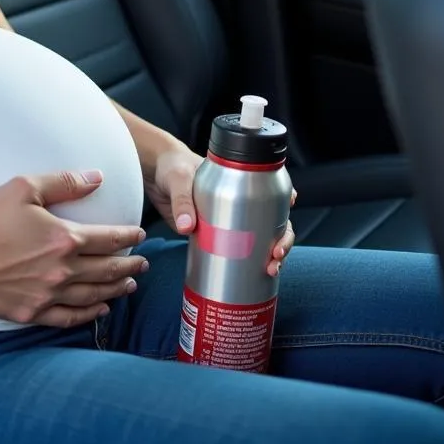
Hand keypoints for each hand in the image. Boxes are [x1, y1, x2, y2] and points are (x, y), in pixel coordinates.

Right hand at [0, 171, 148, 328]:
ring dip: (115, 289)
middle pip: (106, 269)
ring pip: (93, 295)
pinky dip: (89, 314)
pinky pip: (70, 317)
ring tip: (129, 284)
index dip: (127, 235)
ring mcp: (48, 295)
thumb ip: (63, 183)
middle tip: (143, 262)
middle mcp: (63, 271)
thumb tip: (97, 177)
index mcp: (64, 239)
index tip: (139, 233)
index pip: (107, 238)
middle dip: (129, 264)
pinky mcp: (32, 312)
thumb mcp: (23, 188)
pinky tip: (100, 309)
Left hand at [146, 145, 297, 275]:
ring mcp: (228, 220)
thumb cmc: (172, 167)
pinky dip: (250, 264)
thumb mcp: (179, 179)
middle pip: (271, 220)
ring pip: (260, 239)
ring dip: (271, 256)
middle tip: (276, 254)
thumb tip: (188, 228)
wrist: (153, 174)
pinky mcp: (214, 235)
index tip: (290, 204)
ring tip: (271, 269)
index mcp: (236, 182)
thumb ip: (181, 201)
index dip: (284, 197)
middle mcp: (238, 202)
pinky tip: (258, 277)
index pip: (268, 188)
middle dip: (282, 238)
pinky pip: (236, 251)